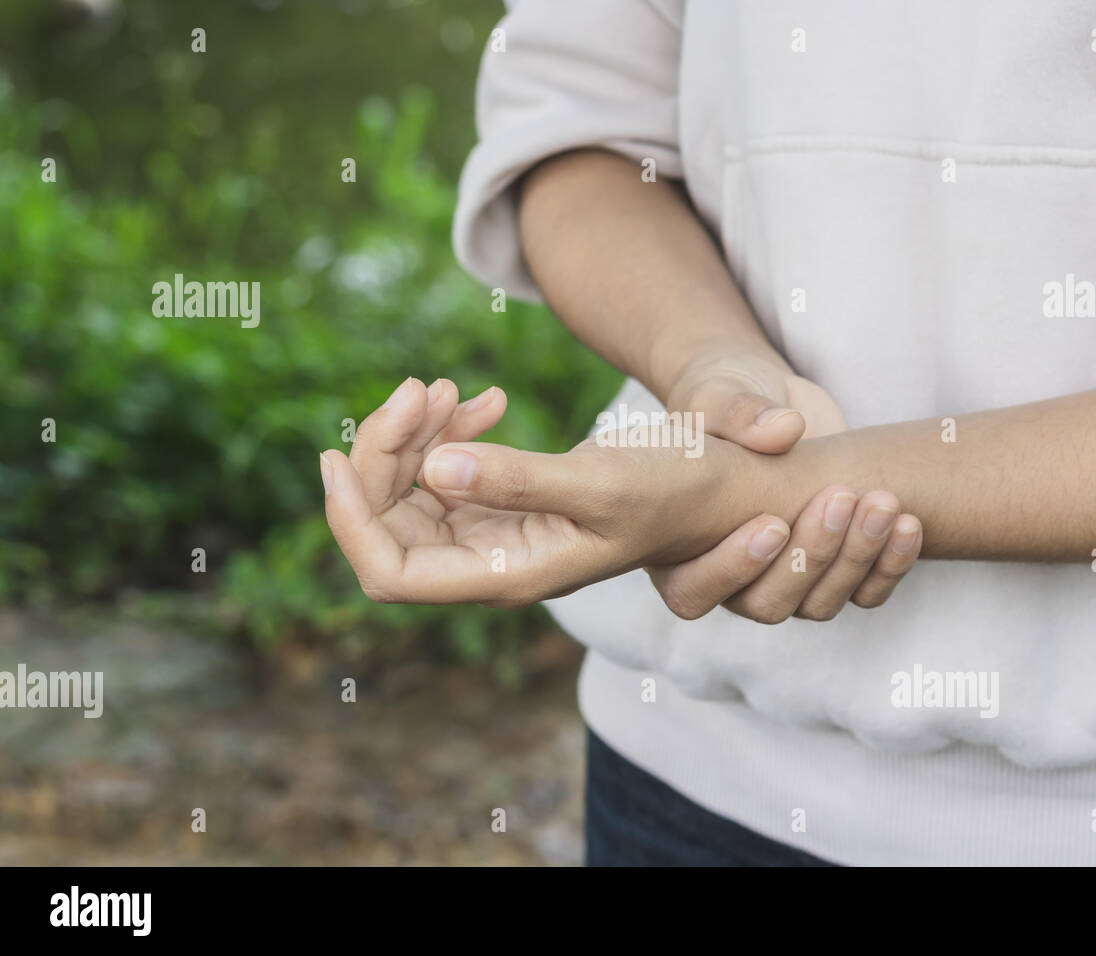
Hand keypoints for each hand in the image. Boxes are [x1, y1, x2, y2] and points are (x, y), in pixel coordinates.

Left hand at [323, 377, 769, 607]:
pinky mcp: (499, 502)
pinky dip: (448, 431)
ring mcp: (489, 533)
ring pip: (411, 489)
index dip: (350, 521)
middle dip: (388, 452)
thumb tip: (434, 470)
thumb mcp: (602, 483)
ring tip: (448, 388)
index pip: (390, 573)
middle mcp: (487, 563)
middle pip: (389, 520)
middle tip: (422, 387)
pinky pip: (445, 468)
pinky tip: (485, 401)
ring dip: (416, 434)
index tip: (334, 455)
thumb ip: (519, 481)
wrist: (710, 486)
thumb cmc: (672, 493)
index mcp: (506, 577)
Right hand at [652, 345, 921, 621]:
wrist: (769, 399)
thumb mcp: (717, 394)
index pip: (694, 591)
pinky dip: (890, 566)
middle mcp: (730, 579)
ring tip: (885, 503)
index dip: (732, 568)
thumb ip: (735, 413)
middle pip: (766, 603)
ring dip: (856, 559)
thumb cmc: (723, 396)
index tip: (774, 523)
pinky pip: (864, 593)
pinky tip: (909, 524)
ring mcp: (785, 580)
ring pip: (819, 603)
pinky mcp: (833, 570)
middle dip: (811, 556)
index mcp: (677, 550)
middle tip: (842, 497)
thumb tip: (781, 431)